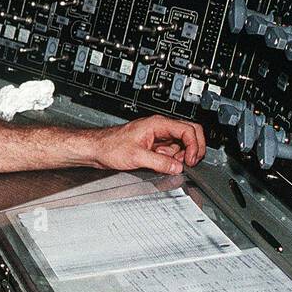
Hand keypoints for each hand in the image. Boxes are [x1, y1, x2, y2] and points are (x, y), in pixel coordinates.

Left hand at [89, 114, 205, 174]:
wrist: (97, 149)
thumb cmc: (110, 146)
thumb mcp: (137, 156)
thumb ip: (159, 162)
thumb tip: (177, 167)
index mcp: (158, 124)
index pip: (188, 130)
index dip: (194, 146)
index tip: (190, 160)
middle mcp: (160, 128)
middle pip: (190, 133)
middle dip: (193, 149)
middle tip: (190, 163)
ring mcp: (158, 136)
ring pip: (182, 144)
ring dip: (181, 156)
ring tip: (169, 164)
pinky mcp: (155, 145)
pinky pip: (171, 151)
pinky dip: (172, 159)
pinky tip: (163, 164)